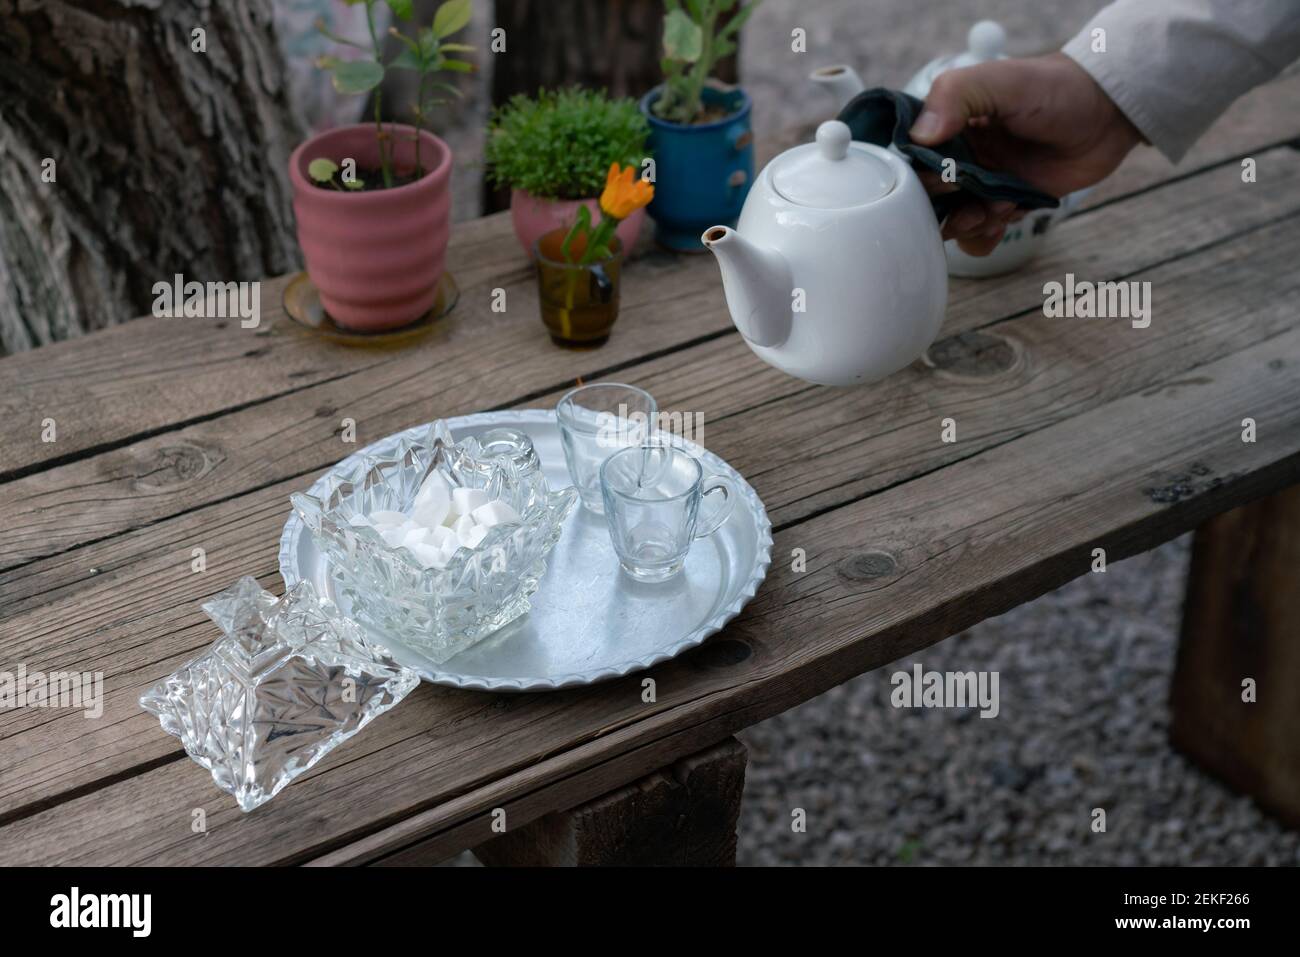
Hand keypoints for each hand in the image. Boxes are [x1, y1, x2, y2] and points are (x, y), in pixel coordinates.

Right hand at [910, 52, 1141, 255]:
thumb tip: (918, 137)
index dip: (920, 177)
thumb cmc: (1055, 88)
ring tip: (997, 210)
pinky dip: (983, 239)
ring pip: (951, 220)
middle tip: (974, 200)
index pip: (912, 160)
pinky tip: (1002, 224)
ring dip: (967, 225)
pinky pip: (979, 235)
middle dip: (947, 206)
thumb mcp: (1001, 81)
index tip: (943, 181)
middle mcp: (959, 157)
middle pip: (928, 197)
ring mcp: (982, 183)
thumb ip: (955, 96)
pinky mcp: (1005, 204)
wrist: (1108, 113)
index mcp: (947, 125)